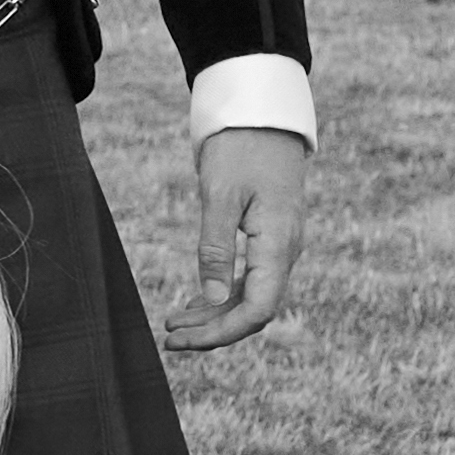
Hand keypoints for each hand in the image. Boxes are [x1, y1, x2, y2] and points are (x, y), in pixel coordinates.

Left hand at [156, 126, 306, 360]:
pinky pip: (251, 278)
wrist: (265, 114)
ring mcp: (280, 245)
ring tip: (175, 325)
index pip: (257, 309)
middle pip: (253, 309)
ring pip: (251, 296)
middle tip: (169, 338)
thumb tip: (214, 299)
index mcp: (278, 244)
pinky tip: (199, 302)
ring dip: (214, 314)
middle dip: (212, 330)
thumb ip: (216, 248)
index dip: (222, 332)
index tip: (185, 340)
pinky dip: (223, 294)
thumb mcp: (220, 195)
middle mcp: (286, 251)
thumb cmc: (241, 148)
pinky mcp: (271, 237)